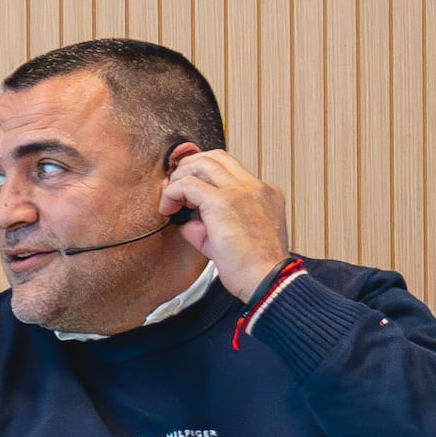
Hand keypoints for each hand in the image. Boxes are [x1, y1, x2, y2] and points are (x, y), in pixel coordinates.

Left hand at [157, 145, 292, 298]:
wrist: (268, 280)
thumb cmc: (255, 269)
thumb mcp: (235, 240)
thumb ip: (210, 227)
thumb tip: (188, 223)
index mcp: (264, 195)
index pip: (230, 170)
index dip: (204, 175)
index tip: (188, 192)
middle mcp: (255, 188)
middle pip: (217, 156)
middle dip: (190, 167)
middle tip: (174, 187)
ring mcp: (241, 191)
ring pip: (203, 162)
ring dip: (181, 176)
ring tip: (171, 198)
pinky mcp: (223, 202)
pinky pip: (188, 184)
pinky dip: (172, 192)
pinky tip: (167, 208)